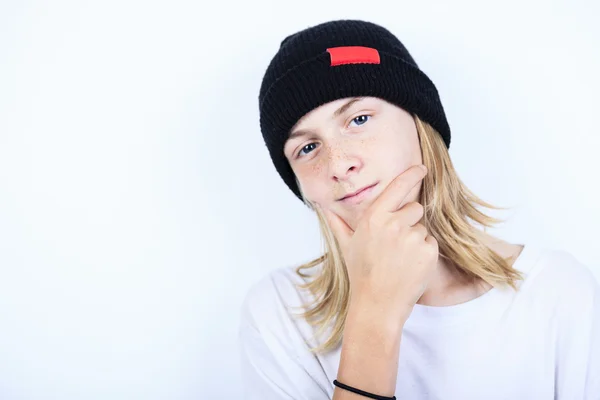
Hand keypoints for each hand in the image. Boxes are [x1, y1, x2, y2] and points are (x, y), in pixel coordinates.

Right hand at [320, 165, 438, 319]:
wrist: (377, 304)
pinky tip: (410, 267)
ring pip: (422, 228)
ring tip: (401, 260)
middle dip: (409, 222)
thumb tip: (322, 207)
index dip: (411, 175)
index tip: (421, 168)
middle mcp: (394, 223)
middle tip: (395, 245)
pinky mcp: (427, 251)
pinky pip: (431, 243)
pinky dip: (424, 254)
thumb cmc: (361, 274)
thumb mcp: (347, 246)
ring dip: (416, 240)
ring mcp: (412, 237)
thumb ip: (337, 223)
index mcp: (374, 218)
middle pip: (414, 208)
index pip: (397, 188)